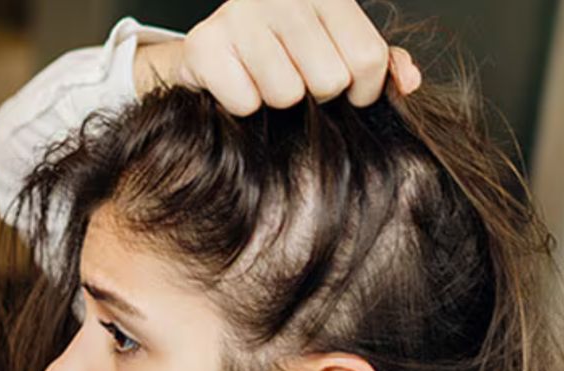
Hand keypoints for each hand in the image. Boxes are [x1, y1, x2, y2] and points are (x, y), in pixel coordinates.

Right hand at [134, 0, 421, 111]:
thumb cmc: (284, 51)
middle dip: (315, 98)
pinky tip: (239, 85)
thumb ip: (380, 64)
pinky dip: (243, 108)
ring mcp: (242, 14)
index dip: (362, 93)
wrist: (212, 49)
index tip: (346, 93)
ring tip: (265, 82)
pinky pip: (246, 102)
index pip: (368, 59)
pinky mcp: (207, 44)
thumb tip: (409, 83)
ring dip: (276, 104)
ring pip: (286, 94)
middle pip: (329, 81)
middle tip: (297, 82)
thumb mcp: (338, 47)